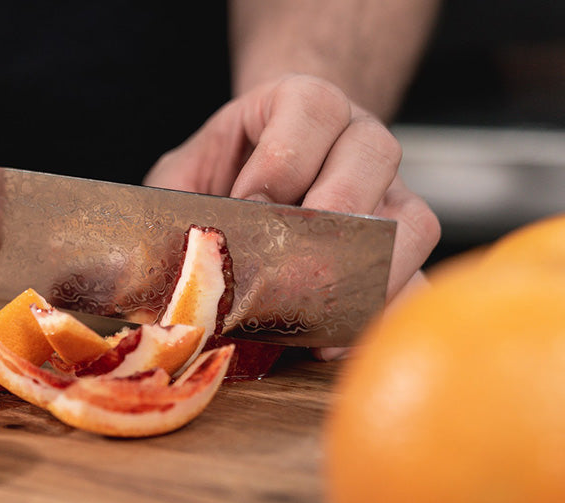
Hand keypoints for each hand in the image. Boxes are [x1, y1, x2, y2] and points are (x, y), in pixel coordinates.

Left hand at [143, 74, 439, 355]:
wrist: (259, 181)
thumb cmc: (221, 178)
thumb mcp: (184, 177)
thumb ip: (172, 204)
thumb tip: (149, 263)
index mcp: (302, 104)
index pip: (313, 107)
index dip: (282, 158)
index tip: (247, 203)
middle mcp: (358, 139)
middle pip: (375, 153)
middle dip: (331, 211)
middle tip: (291, 261)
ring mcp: (391, 195)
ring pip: (412, 221)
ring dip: (369, 267)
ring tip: (319, 306)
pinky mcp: (400, 253)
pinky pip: (415, 280)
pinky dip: (379, 311)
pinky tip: (334, 336)